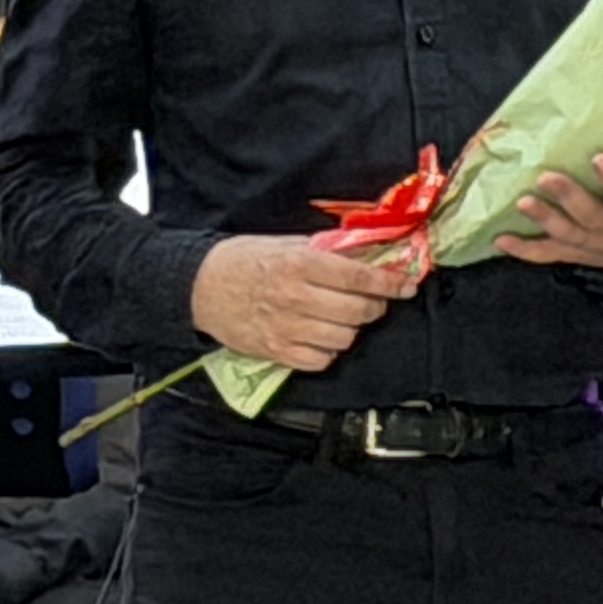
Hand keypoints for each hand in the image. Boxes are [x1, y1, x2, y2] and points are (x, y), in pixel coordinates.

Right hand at [190, 234, 418, 372]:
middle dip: (375, 306)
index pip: (359, 277)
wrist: (197, 286)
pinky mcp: (275, 351)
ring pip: (344, 338)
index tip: (405, 285)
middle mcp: (295, 297)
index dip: (389, 283)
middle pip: (358, 311)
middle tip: (373, 301)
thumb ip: (325, 249)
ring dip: (352, 328)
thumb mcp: (285, 243)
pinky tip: (322, 336)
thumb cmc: (243, 260)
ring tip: (343, 317)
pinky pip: (321, 360)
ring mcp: (285, 327)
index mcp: (299, 264)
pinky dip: (329, 350)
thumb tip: (368, 251)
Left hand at [489, 144, 602, 274]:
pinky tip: (500, 239)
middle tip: (547, 178)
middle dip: (568, 198)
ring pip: (564, 234)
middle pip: (589, 217)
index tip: (601, 158)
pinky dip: (523, 249)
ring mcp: (590, 245)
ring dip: (542, 219)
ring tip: (521, 202)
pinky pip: (546, 254)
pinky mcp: (573, 252)